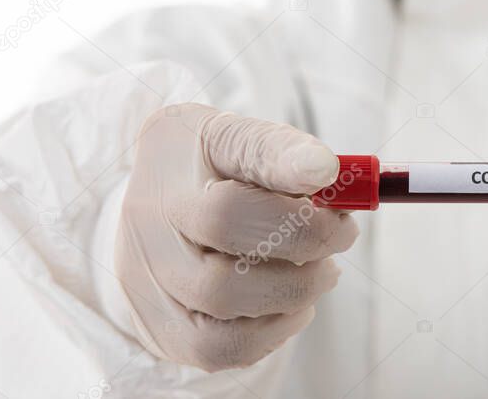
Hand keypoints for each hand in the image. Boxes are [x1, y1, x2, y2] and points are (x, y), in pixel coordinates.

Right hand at [114, 104, 357, 370]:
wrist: (158, 211)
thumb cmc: (211, 169)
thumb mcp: (238, 138)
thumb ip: (278, 149)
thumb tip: (324, 169)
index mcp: (172, 152)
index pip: (231, 156)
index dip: (284, 165)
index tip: (328, 172)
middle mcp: (148, 217)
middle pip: (223, 233)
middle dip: (304, 240)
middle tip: (341, 233)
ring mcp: (146, 279)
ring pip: (222, 300)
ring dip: (295, 287)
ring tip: (321, 269)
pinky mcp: (161, 327)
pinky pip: (220, 348)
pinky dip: (274, 329)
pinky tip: (294, 304)